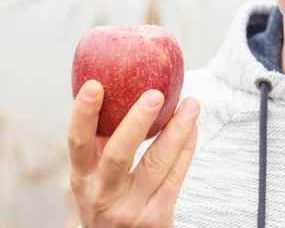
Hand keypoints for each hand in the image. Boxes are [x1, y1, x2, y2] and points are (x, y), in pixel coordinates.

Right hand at [67, 80, 199, 226]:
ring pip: (156, 163)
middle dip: (136, 122)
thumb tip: (122, 93)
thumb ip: (104, 147)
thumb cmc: (111, 203)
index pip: (77, 143)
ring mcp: (129, 209)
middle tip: (155, 94)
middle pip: (118, 154)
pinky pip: (175, 176)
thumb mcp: (95, 181)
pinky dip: (186, 148)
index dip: (83, 114)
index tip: (94, 85)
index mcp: (81, 179)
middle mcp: (101, 195)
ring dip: (177, 130)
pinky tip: (193, 129)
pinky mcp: (155, 218)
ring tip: (191, 104)